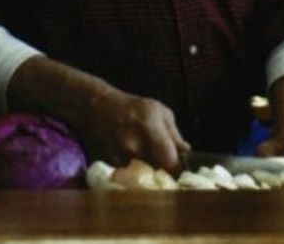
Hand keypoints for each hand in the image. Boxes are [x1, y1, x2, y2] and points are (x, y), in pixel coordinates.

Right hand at [7, 55, 189, 173]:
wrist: (97, 107)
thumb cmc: (134, 107)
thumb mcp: (159, 112)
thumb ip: (174, 134)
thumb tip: (186, 152)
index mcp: (151, 128)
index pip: (170, 163)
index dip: (177, 171)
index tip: (180, 172)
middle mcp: (134, 144)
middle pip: (156, 173)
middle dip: (163, 173)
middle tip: (165, 170)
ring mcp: (119, 155)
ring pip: (141, 176)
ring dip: (147, 173)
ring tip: (147, 162)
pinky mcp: (108, 163)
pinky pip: (127, 174)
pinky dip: (133, 172)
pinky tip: (133, 162)